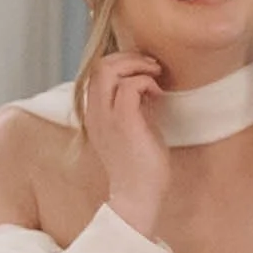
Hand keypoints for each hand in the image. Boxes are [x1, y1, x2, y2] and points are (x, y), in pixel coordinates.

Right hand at [83, 52, 169, 235]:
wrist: (138, 195)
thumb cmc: (142, 163)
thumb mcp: (135, 125)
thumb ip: (134, 104)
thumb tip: (147, 82)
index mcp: (95, 113)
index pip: (95, 72)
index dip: (121, 61)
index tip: (145, 70)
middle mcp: (95, 113)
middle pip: (98, 65)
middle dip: (129, 57)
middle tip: (152, 67)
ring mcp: (106, 118)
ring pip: (108, 70)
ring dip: (137, 65)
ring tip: (155, 77)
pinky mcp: (124, 124)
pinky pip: (129, 87)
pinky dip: (146, 82)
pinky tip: (158, 95)